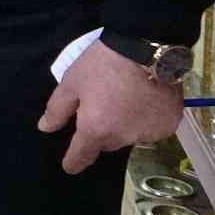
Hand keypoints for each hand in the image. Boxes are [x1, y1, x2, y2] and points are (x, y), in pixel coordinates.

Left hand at [38, 41, 182, 173]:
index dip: (73, 161)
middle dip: (101, 130)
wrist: (146, 49)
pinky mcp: (169, 126)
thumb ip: (57, 109)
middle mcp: (123, 138)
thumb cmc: (102, 64)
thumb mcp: (72, 82)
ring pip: (130, 136)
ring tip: (124, 98)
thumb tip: (45, 128)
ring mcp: (149, 134)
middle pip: (107, 143)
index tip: (69, 166)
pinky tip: (144, 100)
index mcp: (96, 130)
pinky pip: (151, 129)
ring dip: (125, 125)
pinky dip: (146, 119)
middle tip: (101, 105)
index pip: (82, 156)